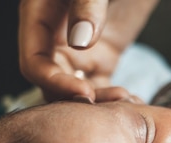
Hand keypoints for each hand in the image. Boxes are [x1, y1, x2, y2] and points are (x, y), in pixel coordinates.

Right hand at [18, 0, 157, 101]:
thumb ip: (86, 7)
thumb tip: (80, 42)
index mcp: (39, 18)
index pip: (34, 63)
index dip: (55, 83)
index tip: (85, 93)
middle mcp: (55, 39)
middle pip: (56, 84)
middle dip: (81, 99)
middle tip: (114, 105)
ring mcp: (79, 50)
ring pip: (79, 90)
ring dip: (102, 103)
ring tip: (130, 103)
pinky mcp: (102, 57)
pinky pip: (102, 86)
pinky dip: (116, 99)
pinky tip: (136, 103)